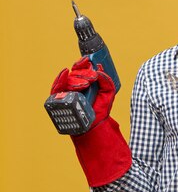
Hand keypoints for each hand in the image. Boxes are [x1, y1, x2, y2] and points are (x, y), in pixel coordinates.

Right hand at [51, 56, 129, 186]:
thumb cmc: (100, 113)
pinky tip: (64, 75)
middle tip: (89, 76)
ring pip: (65, 82)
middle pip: (71, 75)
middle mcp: (72, 91)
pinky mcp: (59, 104)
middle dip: (80, 73)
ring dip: (74, 79)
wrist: (96, 131)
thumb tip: (99, 71)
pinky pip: (55, 91)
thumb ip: (106, 82)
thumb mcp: (108, 96)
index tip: (87, 60)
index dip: (81, 64)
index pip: (78, 72)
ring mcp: (65, 97)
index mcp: (82, 87)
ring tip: (85, 83)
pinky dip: (58, 81)